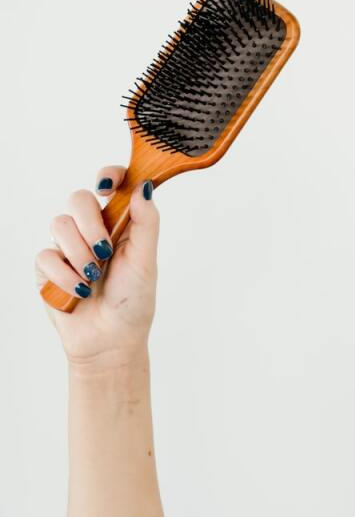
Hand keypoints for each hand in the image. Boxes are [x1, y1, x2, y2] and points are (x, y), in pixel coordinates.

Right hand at [35, 167, 157, 368]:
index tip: (106, 187)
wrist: (110, 339)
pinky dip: (64, 274)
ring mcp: (68, 247)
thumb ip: (146, 223)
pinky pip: (46, 255)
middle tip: (105, 249)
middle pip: (79, 199)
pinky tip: (79, 290)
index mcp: (120, 224)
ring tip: (94, 277)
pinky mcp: (48, 267)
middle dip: (91, 223)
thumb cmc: (133, 300)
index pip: (111, 186)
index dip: (108, 177)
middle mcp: (92, 230)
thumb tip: (145, 187)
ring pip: (59, 224)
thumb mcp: (145, 260)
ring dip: (80, 253)